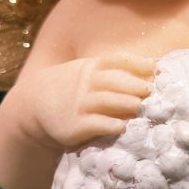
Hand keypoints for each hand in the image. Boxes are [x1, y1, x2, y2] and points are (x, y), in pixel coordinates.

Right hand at [30, 53, 154, 149]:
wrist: (33, 105)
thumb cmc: (69, 87)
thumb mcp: (85, 71)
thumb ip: (111, 70)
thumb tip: (151, 68)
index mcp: (90, 68)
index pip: (115, 61)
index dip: (135, 63)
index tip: (154, 67)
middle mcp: (85, 83)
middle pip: (113, 81)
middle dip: (134, 84)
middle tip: (151, 90)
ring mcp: (79, 104)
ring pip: (106, 101)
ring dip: (125, 103)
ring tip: (140, 106)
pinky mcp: (74, 125)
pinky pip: (94, 124)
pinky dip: (109, 125)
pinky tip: (122, 127)